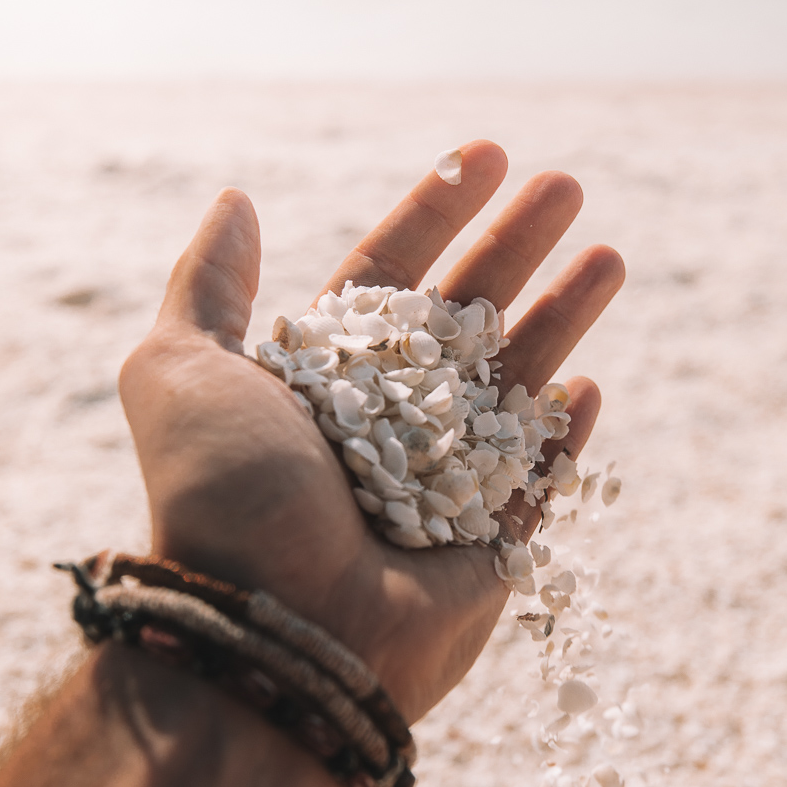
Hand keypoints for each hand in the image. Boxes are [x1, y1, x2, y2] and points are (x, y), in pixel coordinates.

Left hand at [118, 142, 623, 722]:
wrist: (272, 633)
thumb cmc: (224, 498)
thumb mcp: (178, 371)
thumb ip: (208, 285)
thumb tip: (235, 198)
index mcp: (319, 380)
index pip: (387, 276)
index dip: (436, 212)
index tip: (485, 154)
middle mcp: (382, 426)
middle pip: (465, 315)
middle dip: (515, 246)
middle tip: (566, 185)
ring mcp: (441, 487)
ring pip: (514, 385)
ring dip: (563, 316)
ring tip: (607, 253)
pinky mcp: (488, 552)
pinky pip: (537, 483)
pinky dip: (563, 437)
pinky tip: (588, 384)